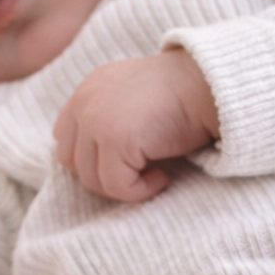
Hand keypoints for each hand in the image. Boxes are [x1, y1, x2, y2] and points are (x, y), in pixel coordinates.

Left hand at [54, 49, 218, 202]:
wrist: (209, 83)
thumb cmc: (182, 94)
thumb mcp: (134, 98)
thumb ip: (108, 118)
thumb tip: (96, 158)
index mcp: (87, 90)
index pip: (64, 139)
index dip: (90, 159)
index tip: (124, 162)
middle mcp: (84, 102)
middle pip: (72, 163)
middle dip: (105, 176)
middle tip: (140, 173)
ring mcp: (96, 120)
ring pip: (91, 180)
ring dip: (125, 186)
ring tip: (156, 173)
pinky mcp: (115, 138)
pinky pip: (117, 186)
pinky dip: (140, 191)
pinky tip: (163, 176)